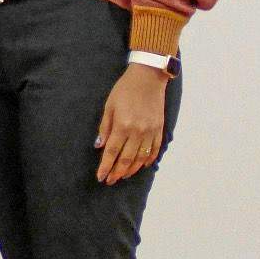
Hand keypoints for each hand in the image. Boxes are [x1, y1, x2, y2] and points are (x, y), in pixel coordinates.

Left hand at [94, 64, 170, 184]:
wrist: (148, 78)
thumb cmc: (124, 90)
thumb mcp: (109, 105)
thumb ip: (105, 127)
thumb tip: (99, 146)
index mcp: (122, 125)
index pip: (112, 152)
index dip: (106, 166)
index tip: (101, 177)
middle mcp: (138, 132)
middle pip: (126, 159)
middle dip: (117, 172)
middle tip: (110, 181)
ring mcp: (150, 132)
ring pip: (140, 158)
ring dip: (130, 170)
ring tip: (122, 176)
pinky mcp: (160, 130)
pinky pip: (154, 151)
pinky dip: (147, 161)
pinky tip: (140, 166)